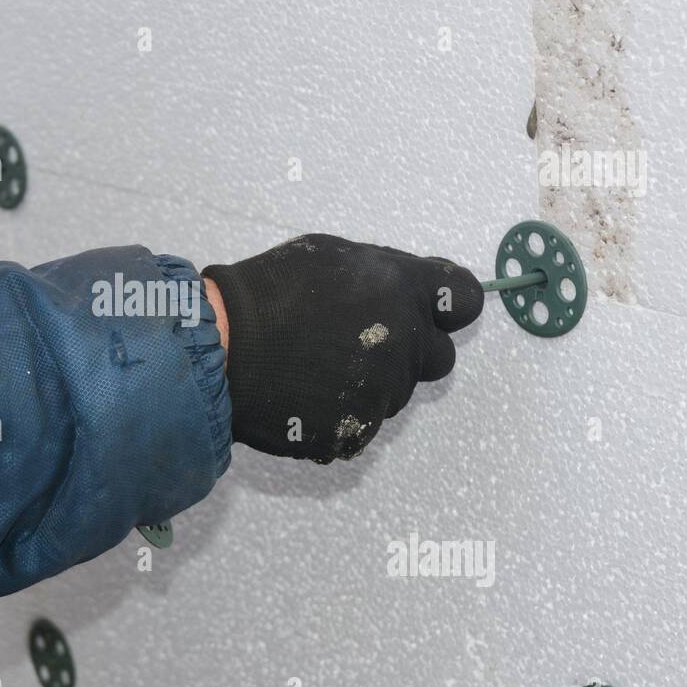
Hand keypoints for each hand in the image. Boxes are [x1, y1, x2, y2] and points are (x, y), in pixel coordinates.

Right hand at [203, 234, 482, 462]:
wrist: (224, 347)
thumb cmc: (269, 292)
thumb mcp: (330, 256)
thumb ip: (381, 275)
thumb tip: (405, 291)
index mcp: (402, 290)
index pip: (463, 298)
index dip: (449, 306)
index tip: (435, 312)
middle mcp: (406, 342)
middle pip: (438, 357)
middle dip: (411, 352)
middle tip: (360, 345)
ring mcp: (383, 391)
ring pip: (396, 392)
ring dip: (370, 383)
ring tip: (316, 367)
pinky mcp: (358, 429)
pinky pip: (363, 423)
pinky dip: (341, 412)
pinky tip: (305, 394)